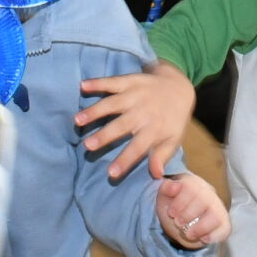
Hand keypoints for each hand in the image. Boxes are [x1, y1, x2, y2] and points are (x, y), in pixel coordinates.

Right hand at [76, 63, 196, 181]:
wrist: (179, 87)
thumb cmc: (172, 120)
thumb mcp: (173, 139)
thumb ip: (162, 156)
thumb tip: (156, 175)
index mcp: (155, 129)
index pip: (138, 148)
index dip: (125, 160)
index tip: (110, 173)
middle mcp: (144, 112)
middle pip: (121, 125)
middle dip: (104, 135)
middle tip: (87, 145)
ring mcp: (136, 95)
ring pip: (113, 103)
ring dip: (95, 111)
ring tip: (77, 120)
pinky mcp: (129, 81)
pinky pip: (112, 82)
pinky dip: (97, 82)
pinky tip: (82, 85)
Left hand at [158, 173, 230, 250]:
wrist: (180, 225)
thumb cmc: (174, 207)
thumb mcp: (164, 198)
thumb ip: (166, 189)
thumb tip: (175, 186)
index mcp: (194, 183)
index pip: (191, 187)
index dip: (180, 202)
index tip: (171, 213)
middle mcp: (209, 193)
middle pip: (204, 200)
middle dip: (188, 215)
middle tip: (178, 223)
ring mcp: (218, 208)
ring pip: (216, 215)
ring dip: (200, 227)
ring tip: (188, 234)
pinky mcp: (224, 223)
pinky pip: (225, 229)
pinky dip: (213, 236)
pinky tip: (202, 238)